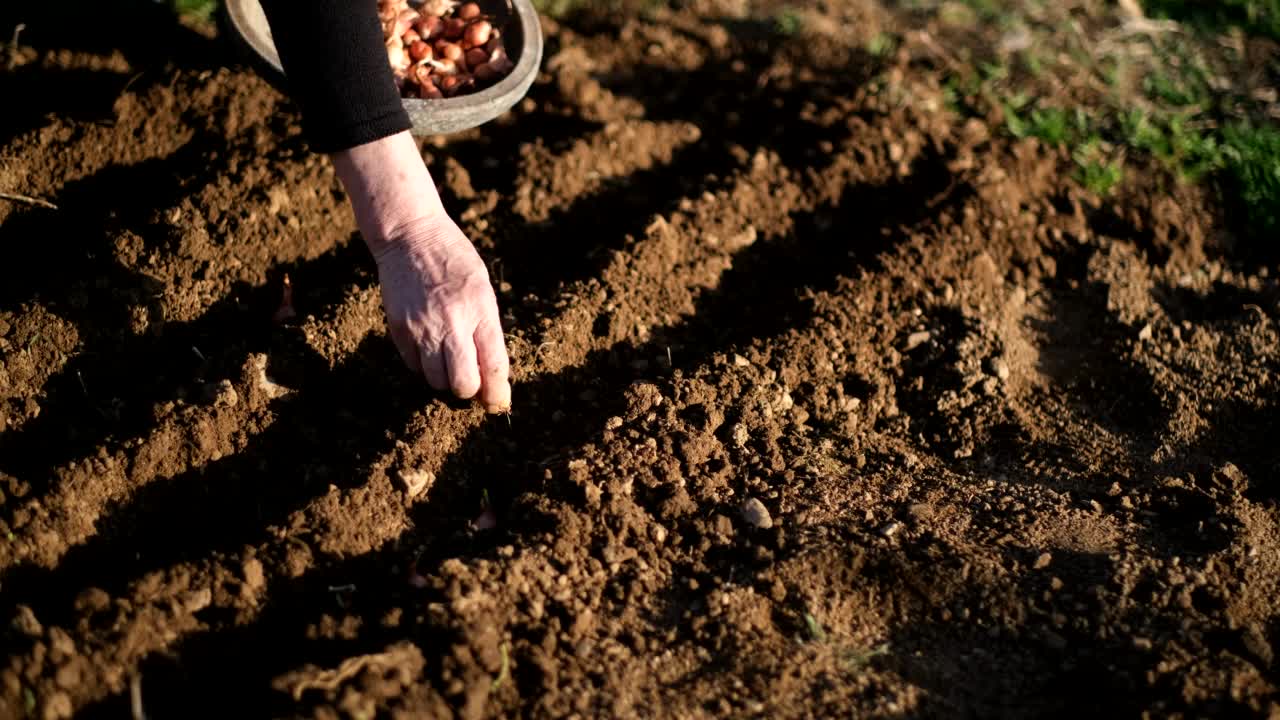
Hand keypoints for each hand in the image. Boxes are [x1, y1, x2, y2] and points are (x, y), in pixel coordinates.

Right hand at [373, 216, 510, 410]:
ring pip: (435, 381)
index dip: (498, 393)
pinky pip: (413, 366)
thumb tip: (489, 373)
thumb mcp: (482, 289)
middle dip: (469, 389)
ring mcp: (421, 327)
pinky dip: (423, 364)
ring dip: (444, 377)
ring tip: (447, 357)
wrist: (410, 235)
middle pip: (462, 384)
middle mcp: (451, 323)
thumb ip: (487, 329)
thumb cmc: (454, 261)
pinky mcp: (398, 329)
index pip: (493, 367)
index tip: (498, 403)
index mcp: (480, 311)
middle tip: (470, 379)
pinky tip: (427, 345)